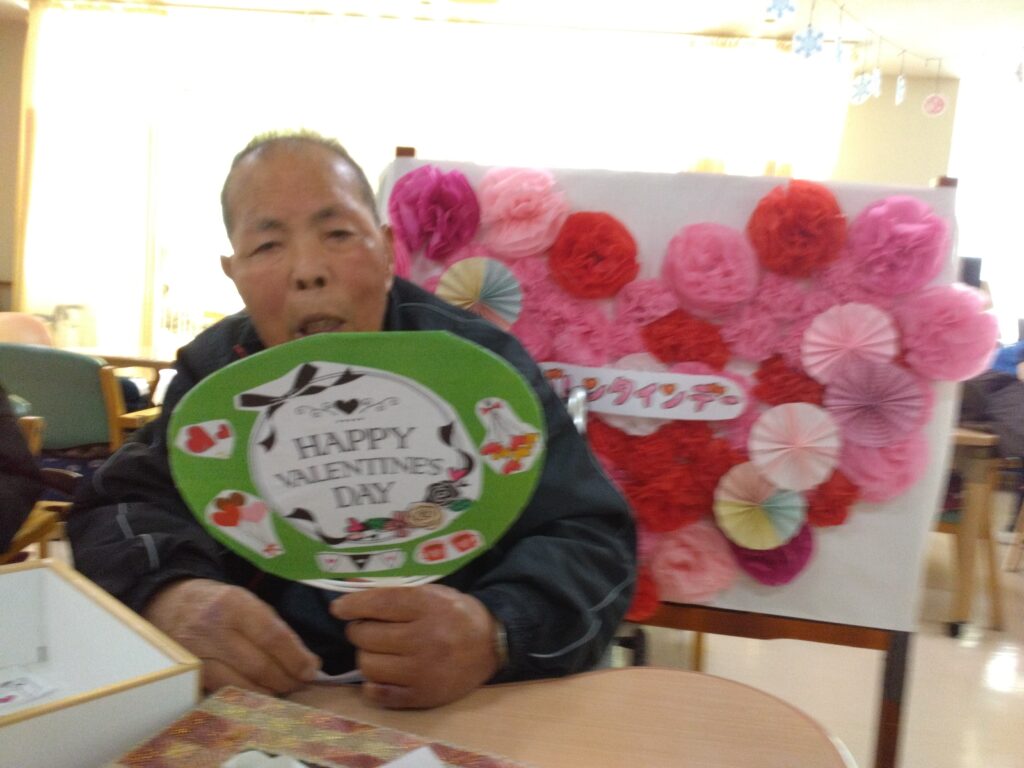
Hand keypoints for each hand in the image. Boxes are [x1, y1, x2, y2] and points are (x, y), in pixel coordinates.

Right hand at [143, 578, 320, 694]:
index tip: (311, 670)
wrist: (169, 604)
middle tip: (301, 683)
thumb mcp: (247, 602)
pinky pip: (222, 693)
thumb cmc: (218, 603)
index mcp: (233, 604)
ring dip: (267, 693)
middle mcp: (212, 629)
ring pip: (240, 686)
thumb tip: (307, 662)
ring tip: (282, 691)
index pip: (272, 637)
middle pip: (258, 666)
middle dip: (286, 679)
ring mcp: (196, 655)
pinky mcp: (188, 676)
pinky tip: (258, 695)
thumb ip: (275, 629)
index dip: (296, 658)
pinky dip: (244, 697)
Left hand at [330, 585, 499, 708]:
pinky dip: (374, 684)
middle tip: (366, 629)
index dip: (353, 605)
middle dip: (359, 630)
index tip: (338, 608)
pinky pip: (380, 694)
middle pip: (367, 636)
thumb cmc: (455, 615)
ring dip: (366, 656)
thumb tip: (352, 599)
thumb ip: (397, 595)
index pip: (379, 604)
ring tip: (378, 651)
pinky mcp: (423, 696)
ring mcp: (424, 671)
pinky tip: (382, 674)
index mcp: (429, 607)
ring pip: (368, 665)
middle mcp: (426, 638)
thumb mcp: (432, 594)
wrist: (490, 645)